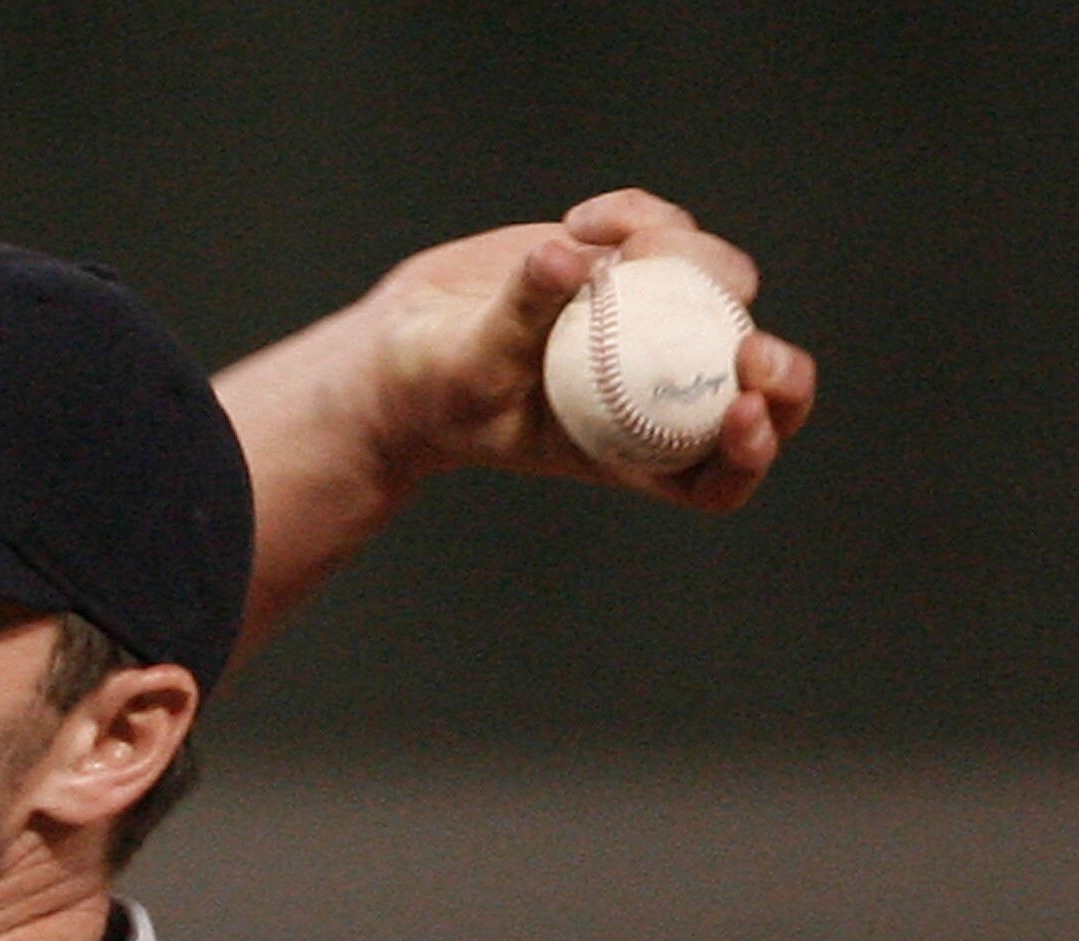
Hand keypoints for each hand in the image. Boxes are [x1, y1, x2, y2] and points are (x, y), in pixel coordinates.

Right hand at [360, 188, 814, 514]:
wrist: (413, 337)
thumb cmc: (437, 384)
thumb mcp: (471, 366)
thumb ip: (520, 317)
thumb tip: (569, 257)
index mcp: (628, 449)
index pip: (714, 476)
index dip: (749, 451)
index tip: (741, 409)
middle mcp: (655, 388)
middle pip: (757, 389)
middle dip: (778, 370)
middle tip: (751, 344)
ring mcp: (654, 320)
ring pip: (723, 289)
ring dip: (690, 256)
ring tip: (605, 244)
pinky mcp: (634, 261)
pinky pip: (669, 229)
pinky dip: (636, 212)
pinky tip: (580, 219)